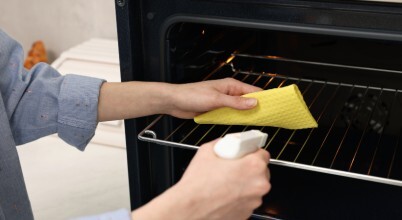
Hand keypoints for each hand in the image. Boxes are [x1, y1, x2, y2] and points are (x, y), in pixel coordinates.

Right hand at [131, 139, 270, 219]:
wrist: (189, 209)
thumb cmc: (197, 184)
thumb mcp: (207, 151)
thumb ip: (222, 143)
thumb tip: (226, 143)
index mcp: (253, 166)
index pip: (263, 153)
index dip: (252, 152)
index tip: (244, 154)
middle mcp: (258, 185)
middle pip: (261, 171)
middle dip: (249, 168)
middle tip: (233, 168)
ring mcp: (254, 201)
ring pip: (255, 187)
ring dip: (245, 184)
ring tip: (226, 183)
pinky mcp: (247, 213)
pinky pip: (247, 200)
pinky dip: (239, 197)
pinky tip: (225, 194)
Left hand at [165, 78, 262, 118]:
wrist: (175, 102)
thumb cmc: (191, 95)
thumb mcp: (216, 100)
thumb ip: (235, 102)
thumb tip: (253, 103)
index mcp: (230, 85)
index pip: (252, 91)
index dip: (263, 98)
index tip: (272, 106)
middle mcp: (228, 92)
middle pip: (247, 100)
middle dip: (256, 108)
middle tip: (267, 117)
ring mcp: (223, 101)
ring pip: (239, 108)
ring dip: (246, 114)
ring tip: (257, 122)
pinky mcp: (217, 110)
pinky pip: (230, 114)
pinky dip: (236, 119)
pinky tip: (240, 124)